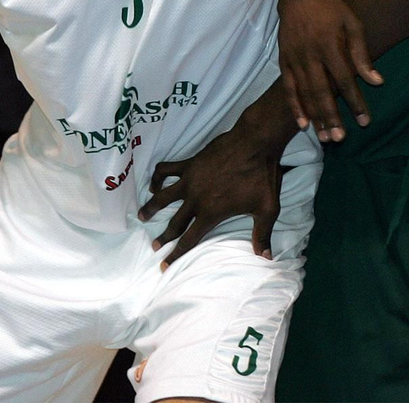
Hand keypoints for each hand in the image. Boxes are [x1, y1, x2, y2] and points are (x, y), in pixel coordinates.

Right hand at [138, 99, 293, 267]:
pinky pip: (166, 169)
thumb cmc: (262, 176)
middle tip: (154, 247)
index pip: (189, 239)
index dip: (176, 255)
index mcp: (211, 213)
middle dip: (163, 237)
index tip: (164, 266)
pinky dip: (157, 177)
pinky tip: (154, 184)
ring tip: (141, 216)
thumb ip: (263, 234)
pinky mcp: (190, 163)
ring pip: (163, 197)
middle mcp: (196, 199)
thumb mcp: (267, 209)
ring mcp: (190, 180)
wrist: (255, 143)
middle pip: (174, 223)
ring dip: (151, 208)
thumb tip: (266, 257)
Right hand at [277, 0, 379, 141]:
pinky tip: (303, 124)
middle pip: (322, 91)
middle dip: (331, 116)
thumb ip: (362, 54)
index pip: (345, 79)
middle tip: (340, 139)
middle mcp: (310, 54)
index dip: (355, 101)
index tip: (364, 121)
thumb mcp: (353, 24)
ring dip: (315, 117)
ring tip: (325, 137)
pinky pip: (288, 88)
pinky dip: (294, 107)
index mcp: (330, 44)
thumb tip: (377, 81)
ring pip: (305, 93)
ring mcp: (294, 59)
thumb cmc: (332, 11)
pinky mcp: (283, 61)